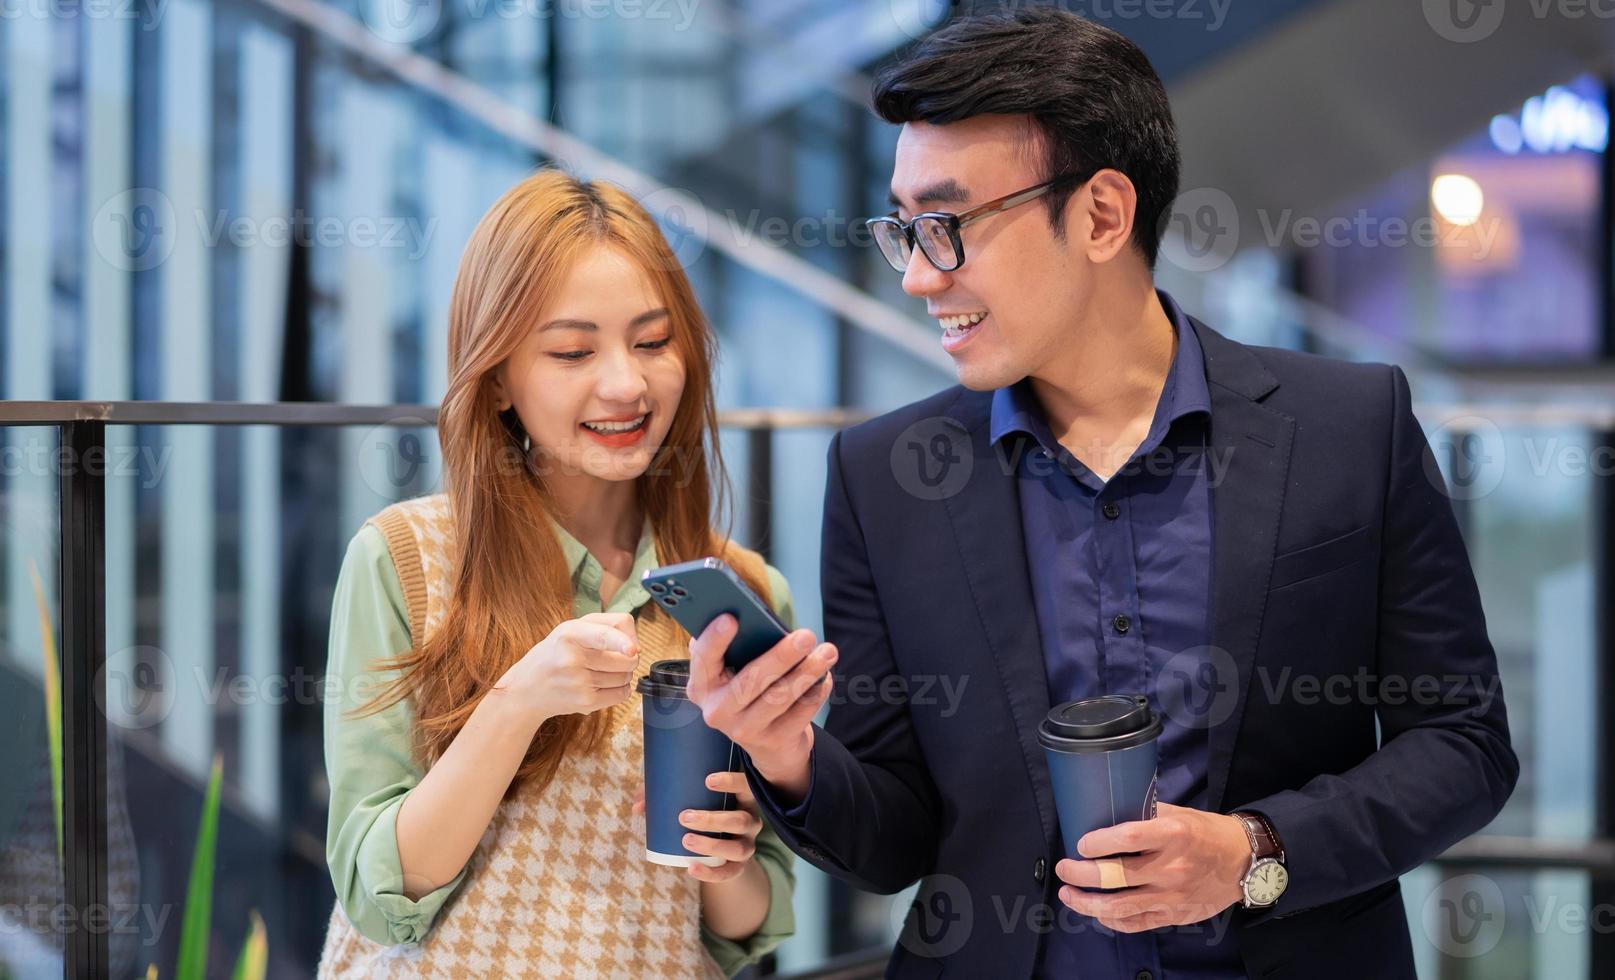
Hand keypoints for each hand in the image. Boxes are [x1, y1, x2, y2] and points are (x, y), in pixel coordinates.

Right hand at [495, 612, 639, 726]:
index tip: (633, 650)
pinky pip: (622, 694)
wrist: (527, 689)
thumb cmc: (555, 654)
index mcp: (569, 634)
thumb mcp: (571, 628)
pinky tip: (604, 684)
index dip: (622, 642)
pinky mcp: (585, 703)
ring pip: (626, 676)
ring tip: (602, 670)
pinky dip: (620, 689)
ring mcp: (578, 683)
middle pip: (626, 659)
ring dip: (623, 674)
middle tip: (613, 657)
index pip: (603, 635)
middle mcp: (572, 658)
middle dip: (628, 657)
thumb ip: (607, 626)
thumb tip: (636, 647)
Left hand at [633, 771, 763, 881]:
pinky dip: (711, 873)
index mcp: (744, 799)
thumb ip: (665, 796)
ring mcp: (748, 846)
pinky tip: (692, 868)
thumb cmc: (704, 811)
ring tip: (685, 841)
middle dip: (712, 819)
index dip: (732, 782)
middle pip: (741, 820)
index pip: (747, 786)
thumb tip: (638, 806)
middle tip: (683, 817)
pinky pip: (730, 873)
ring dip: (712, 845)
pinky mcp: (739, 867)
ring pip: (738, 848)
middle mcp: (751, 822)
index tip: (707, 780)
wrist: (722, 848)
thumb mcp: (691, 800)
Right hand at [685, 615, 835, 799]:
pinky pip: (799, 714)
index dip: (715, 639)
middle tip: (806, 636)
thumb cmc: (751, 691)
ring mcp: (743, 730)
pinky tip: (825, 677)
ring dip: (807, 672)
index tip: (731, 618)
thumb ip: (737, 647)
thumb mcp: (735, 671)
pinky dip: (816, 692)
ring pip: (779, 697)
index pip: (703, 659)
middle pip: (750, 680)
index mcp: (702, 685)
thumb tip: (752, 616)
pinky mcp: (772, 742)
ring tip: (827, 653)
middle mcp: (717, 710)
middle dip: (781, 656)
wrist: (768, 743)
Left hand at [1053, 802, 1251, 931]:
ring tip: (1068, 893)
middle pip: (1116, 875)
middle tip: (1064, 867)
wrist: (1243, 862)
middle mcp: (1171, 867)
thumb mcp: (1178, 813)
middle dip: (1081, 873)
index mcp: (1172, 834)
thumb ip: (1144, 815)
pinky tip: (1097, 912)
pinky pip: (1137, 923)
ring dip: (1088, 902)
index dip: (1096, 843)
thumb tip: (1106, 813)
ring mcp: (1173, 895)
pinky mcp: (1175, 915)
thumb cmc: (1206, 832)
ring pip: (1121, 906)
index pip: (1126, 839)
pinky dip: (1112, 920)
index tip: (1080, 843)